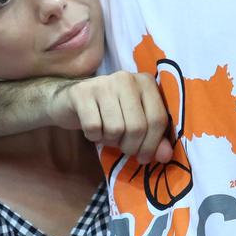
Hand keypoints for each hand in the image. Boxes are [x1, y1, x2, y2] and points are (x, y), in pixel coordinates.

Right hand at [53, 71, 172, 162]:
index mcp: (146, 82)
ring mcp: (103, 83)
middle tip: (122, 147)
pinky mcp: (81, 92)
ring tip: (106, 133)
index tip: (143, 157)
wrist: (69, 101)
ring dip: (110, 140)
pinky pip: (94, 127)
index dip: (152, 145)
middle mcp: (126, 77)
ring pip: (115, 128)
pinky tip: (92, 129)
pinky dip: (93, 136)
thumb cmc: (108, 113)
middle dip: (130, 146)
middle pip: (137, 126)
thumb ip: (154, 139)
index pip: (158, 119)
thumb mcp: (135, 124)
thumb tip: (165, 157)